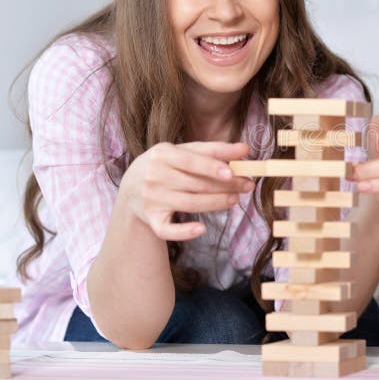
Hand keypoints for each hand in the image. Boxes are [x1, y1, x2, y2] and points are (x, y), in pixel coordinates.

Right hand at [119, 142, 253, 240]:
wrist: (131, 188)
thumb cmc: (167, 165)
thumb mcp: (184, 151)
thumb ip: (214, 150)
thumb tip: (245, 149)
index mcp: (162, 154)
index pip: (192, 161)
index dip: (212, 167)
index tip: (233, 172)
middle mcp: (154, 176)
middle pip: (196, 184)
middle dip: (225, 185)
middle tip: (247, 185)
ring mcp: (152, 199)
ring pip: (190, 204)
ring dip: (215, 203)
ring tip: (235, 199)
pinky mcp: (152, 219)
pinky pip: (168, 229)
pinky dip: (184, 231)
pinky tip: (202, 228)